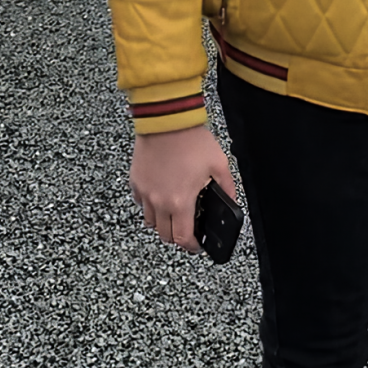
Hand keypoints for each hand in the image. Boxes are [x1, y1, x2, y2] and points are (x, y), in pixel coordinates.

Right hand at [130, 125, 237, 254]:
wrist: (167, 120)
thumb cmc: (190, 140)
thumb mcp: (219, 165)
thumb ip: (227, 188)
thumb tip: (232, 202)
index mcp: (180, 202)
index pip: (182, 238)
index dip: (192, 246)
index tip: (196, 244)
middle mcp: (159, 202)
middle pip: (164, 235)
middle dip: (177, 236)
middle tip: (187, 229)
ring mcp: (145, 193)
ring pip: (150, 222)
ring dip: (162, 222)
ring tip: (174, 212)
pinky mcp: (135, 182)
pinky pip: (140, 203)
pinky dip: (150, 206)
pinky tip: (161, 194)